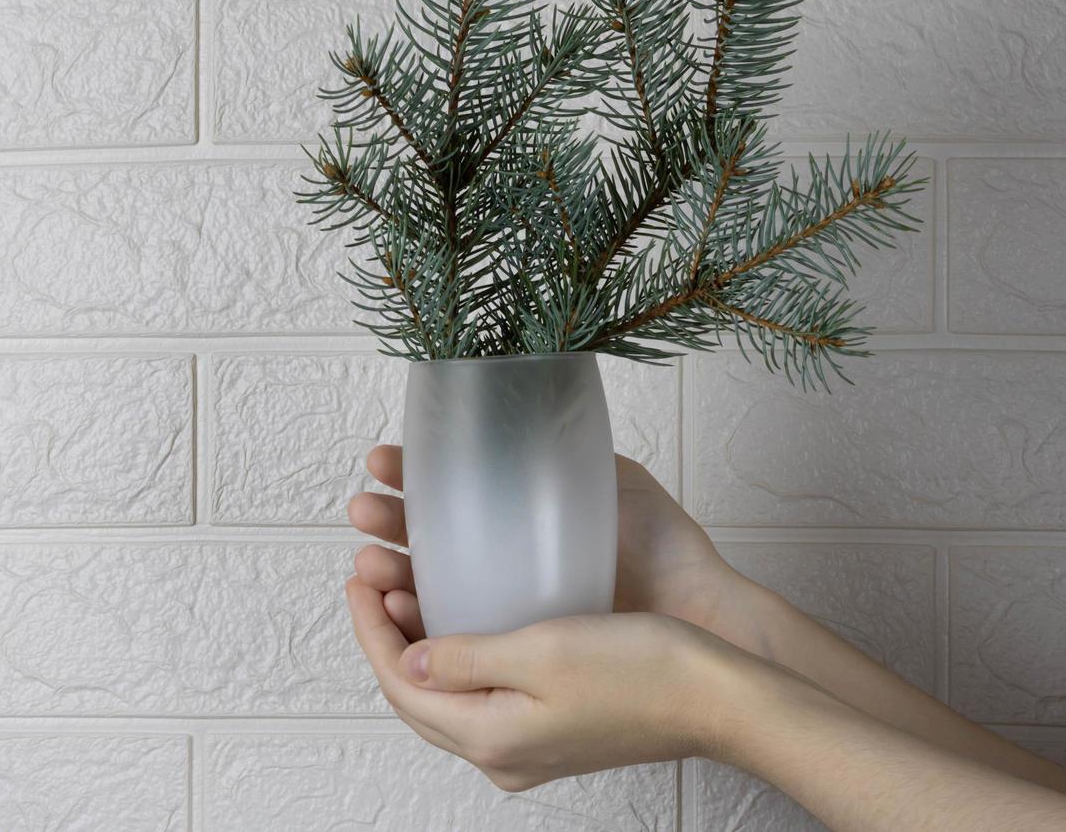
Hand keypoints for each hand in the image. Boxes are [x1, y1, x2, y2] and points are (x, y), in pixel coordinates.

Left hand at [346, 578, 743, 790]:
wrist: (719, 696)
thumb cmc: (644, 671)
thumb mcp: (541, 652)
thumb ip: (463, 658)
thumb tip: (406, 661)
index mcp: (490, 737)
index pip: (399, 684)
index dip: (370, 627)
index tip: (357, 576)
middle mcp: (504, 753)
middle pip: (416, 696)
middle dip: (386, 633)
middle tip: (370, 575)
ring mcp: (530, 746)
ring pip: (448, 694)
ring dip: (419, 641)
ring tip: (404, 586)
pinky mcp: (555, 728)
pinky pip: (483, 694)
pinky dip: (458, 656)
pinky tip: (464, 618)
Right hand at [347, 445, 743, 641]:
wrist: (701, 613)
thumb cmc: (665, 552)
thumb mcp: (611, 482)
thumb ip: (564, 451)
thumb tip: (516, 408)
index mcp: (522, 525)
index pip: (450, 499)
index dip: (412, 479)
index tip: (381, 462)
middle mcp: (508, 570)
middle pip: (428, 546)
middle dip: (386, 525)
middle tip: (364, 512)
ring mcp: (511, 615)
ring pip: (431, 595)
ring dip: (390, 574)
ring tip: (369, 561)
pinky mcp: (516, 656)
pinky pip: (454, 643)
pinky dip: (418, 625)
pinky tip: (398, 606)